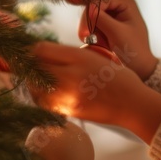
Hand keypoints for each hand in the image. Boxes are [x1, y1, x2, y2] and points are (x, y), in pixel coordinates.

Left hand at [30, 41, 160, 142]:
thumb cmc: (118, 77)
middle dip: (29, 65)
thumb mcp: (96, 56)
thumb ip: (70, 55)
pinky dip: (40, 96)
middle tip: (28, 64)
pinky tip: (47, 92)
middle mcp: (71, 75)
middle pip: (35, 68)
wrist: (133, 104)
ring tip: (37, 79)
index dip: (32, 49)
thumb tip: (43, 55)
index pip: (41, 50)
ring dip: (32, 82)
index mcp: (79, 57)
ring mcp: (69, 96)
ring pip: (35, 88)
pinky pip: (44, 103)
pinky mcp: (69, 111)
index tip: (29, 51)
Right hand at [73, 0, 158, 79]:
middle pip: (93, 5)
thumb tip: (88, 8)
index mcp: (126, 2)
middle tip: (84, 37)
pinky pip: (92, 24)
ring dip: (89, 29)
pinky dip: (91, 33)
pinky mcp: (106, 24)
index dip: (91, 7)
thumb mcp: (117, 33)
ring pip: (90, 16)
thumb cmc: (133, 49)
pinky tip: (95, 41)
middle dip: (88, 21)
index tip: (86, 25)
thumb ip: (102, 18)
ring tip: (97, 43)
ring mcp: (112, 14)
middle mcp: (118, 4)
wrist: (139, 67)